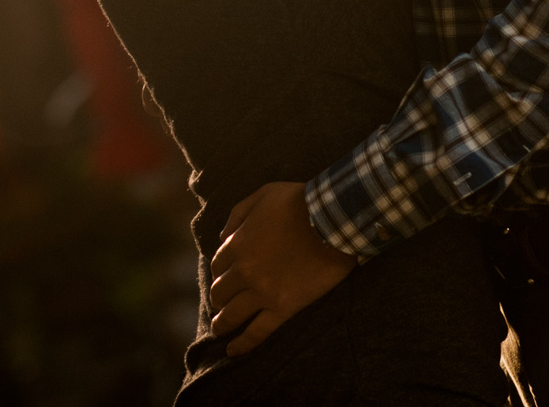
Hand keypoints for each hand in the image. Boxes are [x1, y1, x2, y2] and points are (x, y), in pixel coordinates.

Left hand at [207, 181, 355, 354]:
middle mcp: (244, 271)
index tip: (224, 279)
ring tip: (219, 330)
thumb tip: (222, 236)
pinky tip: (233, 352)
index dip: (219, 273)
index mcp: (236, 244)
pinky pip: (258, 332)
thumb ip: (237, 215)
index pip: (217, 265)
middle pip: (220, 292)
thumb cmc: (298, 202)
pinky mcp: (283, 308)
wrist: (331, 221)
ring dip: (222, 323)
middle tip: (221, 305)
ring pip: (232, 315)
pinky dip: (243, 344)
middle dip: (218, 299)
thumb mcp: (261, 195)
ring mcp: (262, 292)